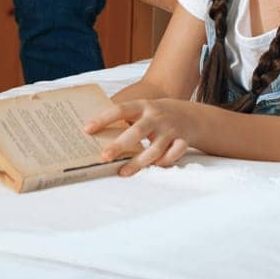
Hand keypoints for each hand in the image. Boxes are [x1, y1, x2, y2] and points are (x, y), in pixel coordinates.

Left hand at [83, 98, 201, 176]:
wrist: (192, 115)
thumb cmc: (158, 114)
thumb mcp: (143, 109)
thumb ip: (124, 118)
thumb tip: (93, 130)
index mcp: (143, 106)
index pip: (121, 110)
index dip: (104, 119)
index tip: (87, 129)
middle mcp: (156, 117)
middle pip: (137, 131)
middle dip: (120, 145)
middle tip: (103, 157)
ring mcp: (170, 130)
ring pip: (155, 148)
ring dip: (139, 162)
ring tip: (123, 172)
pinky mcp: (182, 141)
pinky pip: (175, 153)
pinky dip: (165, 161)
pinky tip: (155, 166)